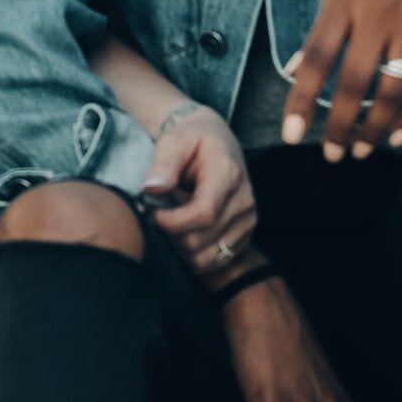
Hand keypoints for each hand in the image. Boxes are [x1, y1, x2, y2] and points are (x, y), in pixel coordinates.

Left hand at [141, 104, 255, 276]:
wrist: (217, 140)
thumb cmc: (191, 139)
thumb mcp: (174, 140)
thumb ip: (163, 163)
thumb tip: (153, 188)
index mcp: (228, 174)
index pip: (203, 214)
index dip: (172, 222)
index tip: (154, 212)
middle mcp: (244, 201)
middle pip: (201, 240)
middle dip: (172, 234)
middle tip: (161, 214)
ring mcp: (248, 220)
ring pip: (207, 257)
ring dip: (181, 247)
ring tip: (175, 222)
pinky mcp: (245, 235)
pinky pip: (215, 261)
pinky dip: (194, 254)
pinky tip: (187, 230)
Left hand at [281, 0, 401, 160]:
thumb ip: (323, 26)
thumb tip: (294, 71)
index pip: (315, 59)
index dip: (301, 101)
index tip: (290, 135)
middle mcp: (379, 13)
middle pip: (354, 84)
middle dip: (339, 127)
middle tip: (332, 154)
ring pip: (392, 92)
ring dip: (375, 130)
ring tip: (361, 150)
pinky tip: (397, 134)